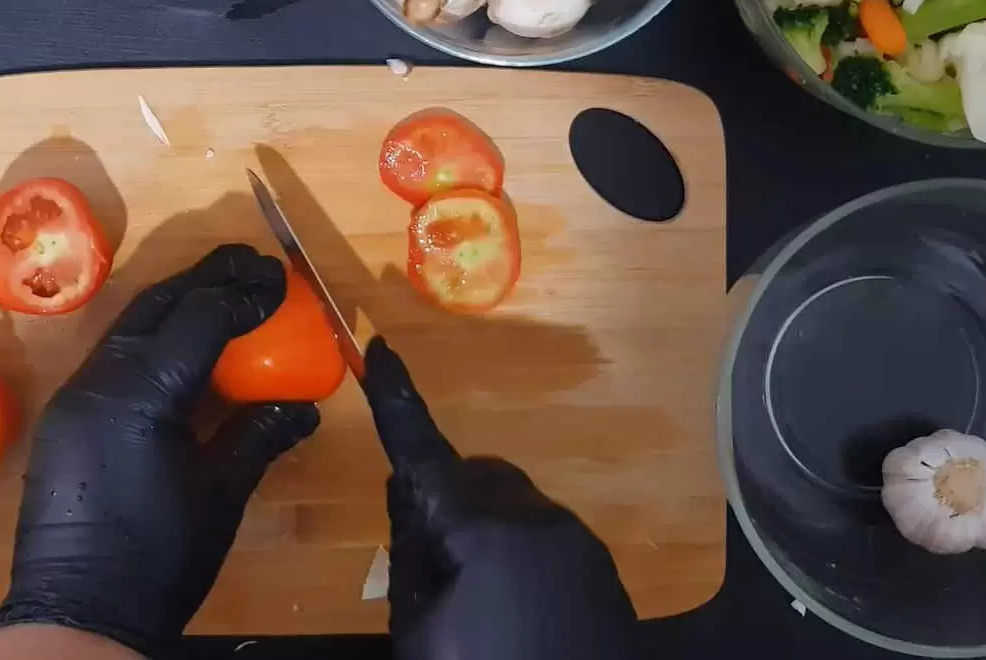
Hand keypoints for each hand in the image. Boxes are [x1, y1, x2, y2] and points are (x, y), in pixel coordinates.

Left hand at [0, 245, 321, 655]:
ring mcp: (75, 398)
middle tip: (253, 264)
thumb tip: (303, 405)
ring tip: (222, 294)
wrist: (78, 614)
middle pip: (157, 305)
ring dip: (176, 304)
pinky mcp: (67, 419)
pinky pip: (113, 358)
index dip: (245, 294)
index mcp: (141, 394)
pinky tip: (182, 350)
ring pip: (128, 326)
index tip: (281, 280)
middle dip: (207, 278)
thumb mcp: (221, 493)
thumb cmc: (159, 556)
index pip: (199, 318)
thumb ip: (260, 434)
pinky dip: (152, 339)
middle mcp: (99, 381)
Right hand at [361, 337, 642, 658]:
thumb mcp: (419, 632)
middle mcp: (540, 522)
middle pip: (477, 478)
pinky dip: (518, 556)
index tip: (381, 353)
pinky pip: (547, 539)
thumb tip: (406, 489)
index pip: (426, 455)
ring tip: (471, 607)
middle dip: (446, 501)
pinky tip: (512, 616)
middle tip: (426, 568)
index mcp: (485, 533)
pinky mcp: (604, 575)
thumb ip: (411, 551)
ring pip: (514, 508)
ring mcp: (581, 548)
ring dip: (484, 532)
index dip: (398, 405)